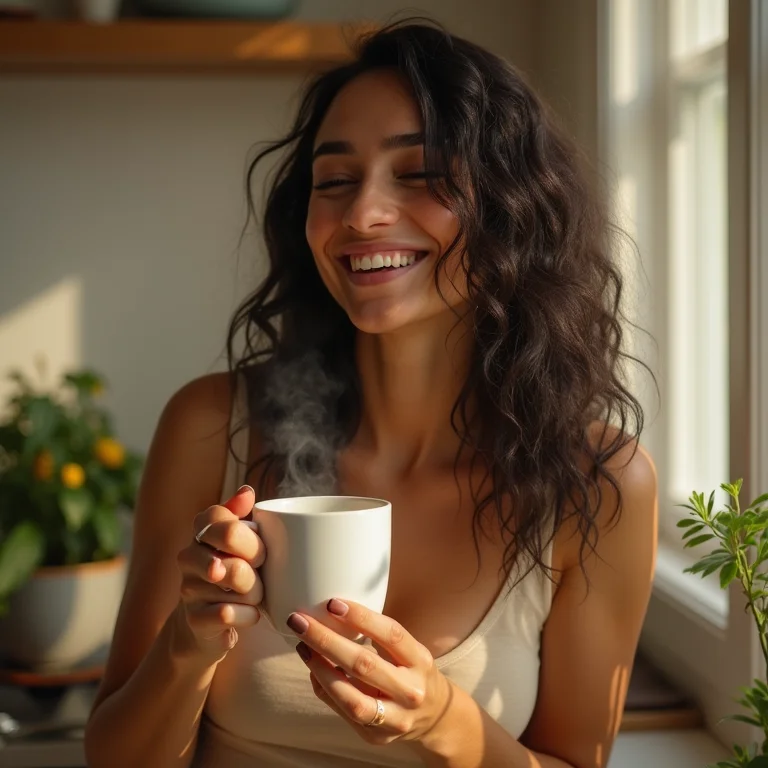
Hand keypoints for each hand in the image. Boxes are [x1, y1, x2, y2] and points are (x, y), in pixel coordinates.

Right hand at [175, 484, 264, 660]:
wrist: (209, 628)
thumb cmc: (234, 577)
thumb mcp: (242, 544)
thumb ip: (242, 515)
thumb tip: (246, 492)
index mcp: (202, 531)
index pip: (222, 515)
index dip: (249, 533)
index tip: (258, 550)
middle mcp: (189, 555)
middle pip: (233, 538)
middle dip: (257, 558)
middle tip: (258, 572)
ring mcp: (189, 588)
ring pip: (239, 580)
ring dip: (256, 592)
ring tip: (252, 597)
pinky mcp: (194, 619)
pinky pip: (230, 611)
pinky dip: (248, 615)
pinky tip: (247, 615)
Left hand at [287, 599, 453, 746]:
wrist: (434, 716)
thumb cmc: (413, 672)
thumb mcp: (410, 650)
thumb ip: (380, 635)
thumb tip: (333, 613)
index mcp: (420, 660)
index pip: (391, 634)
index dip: (361, 617)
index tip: (332, 603)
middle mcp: (411, 691)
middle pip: (363, 665)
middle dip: (326, 641)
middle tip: (300, 622)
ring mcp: (394, 718)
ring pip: (350, 697)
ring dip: (320, 669)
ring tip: (303, 647)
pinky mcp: (376, 736)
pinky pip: (343, 711)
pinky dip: (324, 688)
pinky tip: (314, 670)